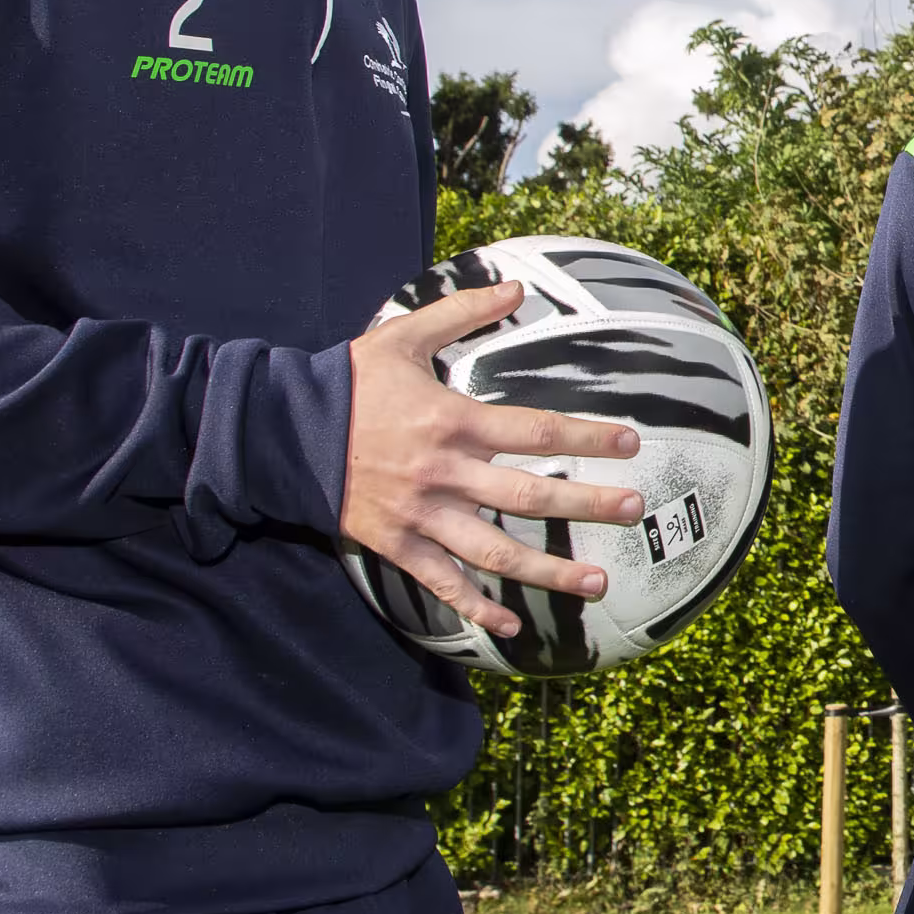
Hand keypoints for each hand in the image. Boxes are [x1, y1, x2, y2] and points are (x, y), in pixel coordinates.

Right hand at [342, 283, 643, 639]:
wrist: (279, 431)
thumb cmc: (347, 382)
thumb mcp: (402, 336)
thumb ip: (462, 311)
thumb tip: (514, 284)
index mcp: (452, 422)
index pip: (535, 433)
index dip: (587, 438)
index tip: (629, 443)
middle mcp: (444, 473)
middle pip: (529, 495)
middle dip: (588, 504)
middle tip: (634, 508)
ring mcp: (420, 515)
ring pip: (495, 551)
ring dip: (549, 572)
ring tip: (598, 584)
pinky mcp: (395, 544)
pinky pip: (442, 583)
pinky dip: (476, 608)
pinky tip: (511, 628)